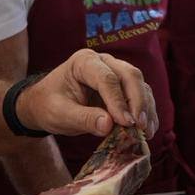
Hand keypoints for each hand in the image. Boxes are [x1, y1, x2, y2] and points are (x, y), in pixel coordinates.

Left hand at [18, 48, 155, 137]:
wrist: (47, 105)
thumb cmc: (49, 105)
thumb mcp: (60, 114)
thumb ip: (82, 119)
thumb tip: (108, 125)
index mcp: (84, 62)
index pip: (106, 78)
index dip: (118, 101)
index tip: (125, 123)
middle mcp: (103, 62)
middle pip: (129, 76)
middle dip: (138, 102)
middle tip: (140, 127)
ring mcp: (116, 72)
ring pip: (139, 85)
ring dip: (146, 109)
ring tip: (146, 132)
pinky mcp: (123, 87)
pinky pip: (141, 96)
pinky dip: (146, 112)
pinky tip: (147, 130)